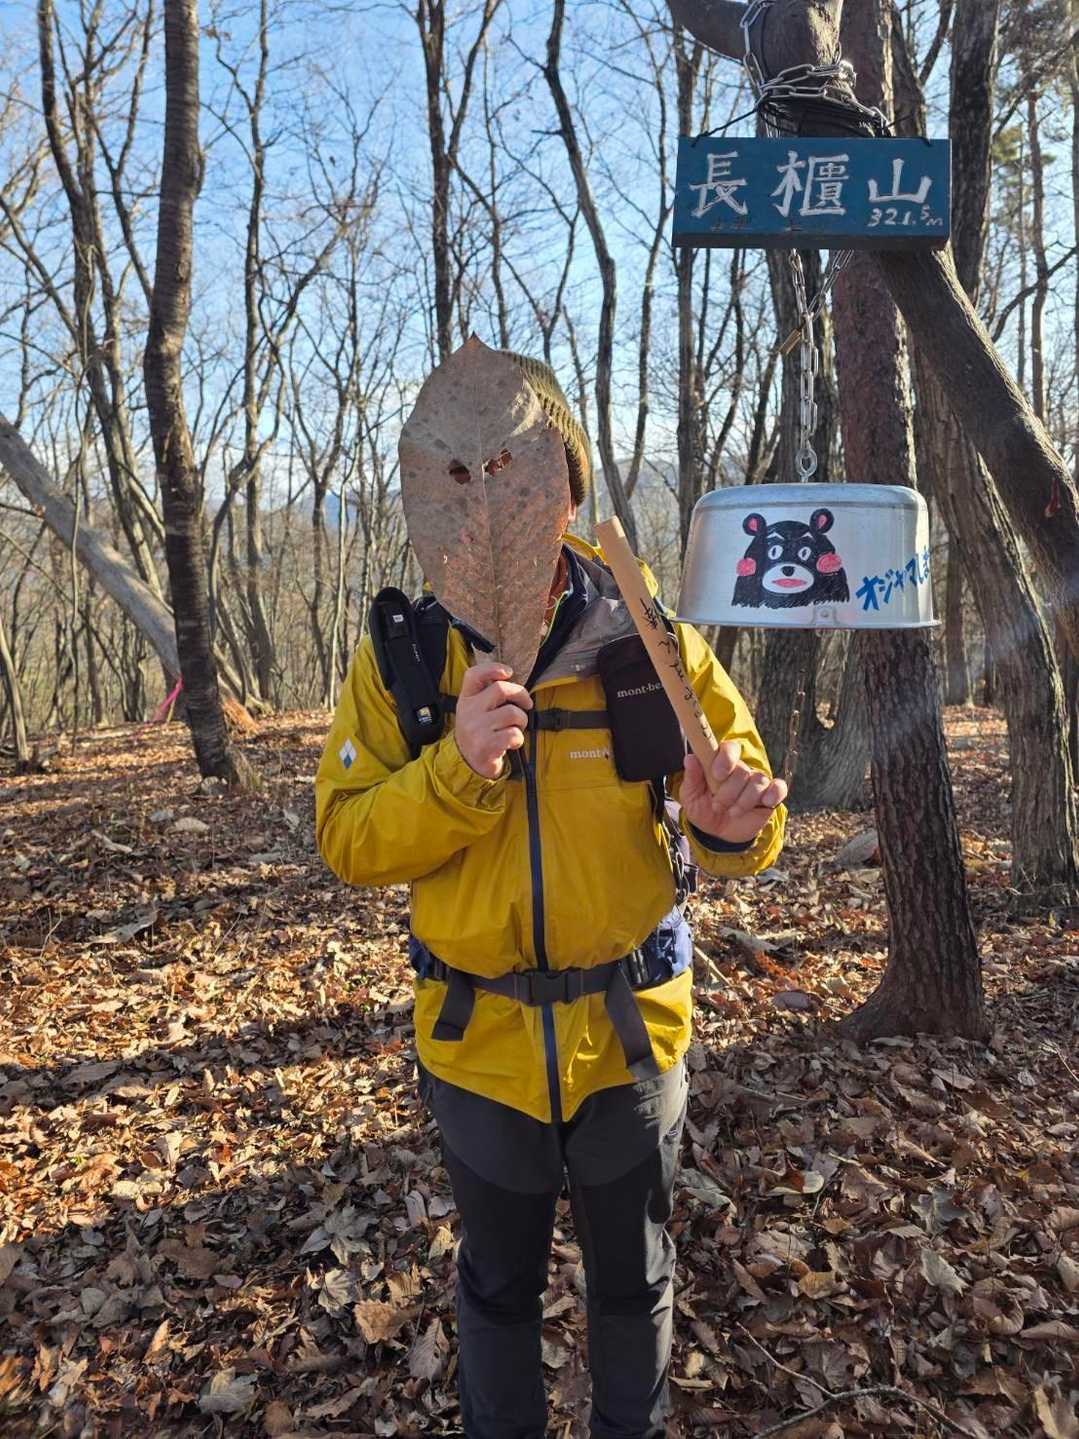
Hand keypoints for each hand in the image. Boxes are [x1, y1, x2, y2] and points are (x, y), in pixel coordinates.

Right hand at [453, 663, 532, 778]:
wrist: (467, 764)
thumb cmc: (479, 733)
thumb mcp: (475, 710)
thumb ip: (487, 694)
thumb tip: (512, 679)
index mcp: (466, 699)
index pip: (474, 675)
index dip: (492, 668)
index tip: (509, 672)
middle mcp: (468, 711)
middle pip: (501, 689)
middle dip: (521, 695)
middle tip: (526, 704)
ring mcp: (476, 728)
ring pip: (513, 713)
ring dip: (522, 721)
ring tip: (516, 728)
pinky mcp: (486, 745)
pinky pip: (514, 734)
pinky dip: (518, 739)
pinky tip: (510, 744)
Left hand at [680, 739, 787, 845]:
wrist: (718, 834)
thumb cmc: (703, 809)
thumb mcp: (691, 797)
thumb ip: (692, 778)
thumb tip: (690, 758)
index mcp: (721, 763)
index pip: (730, 748)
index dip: (726, 758)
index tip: (717, 774)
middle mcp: (740, 769)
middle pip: (742, 770)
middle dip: (728, 792)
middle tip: (717, 806)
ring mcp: (756, 782)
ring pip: (758, 781)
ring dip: (744, 800)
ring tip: (732, 813)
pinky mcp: (770, 796)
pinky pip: (779, 788)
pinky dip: (774, 793)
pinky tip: (766, 802)